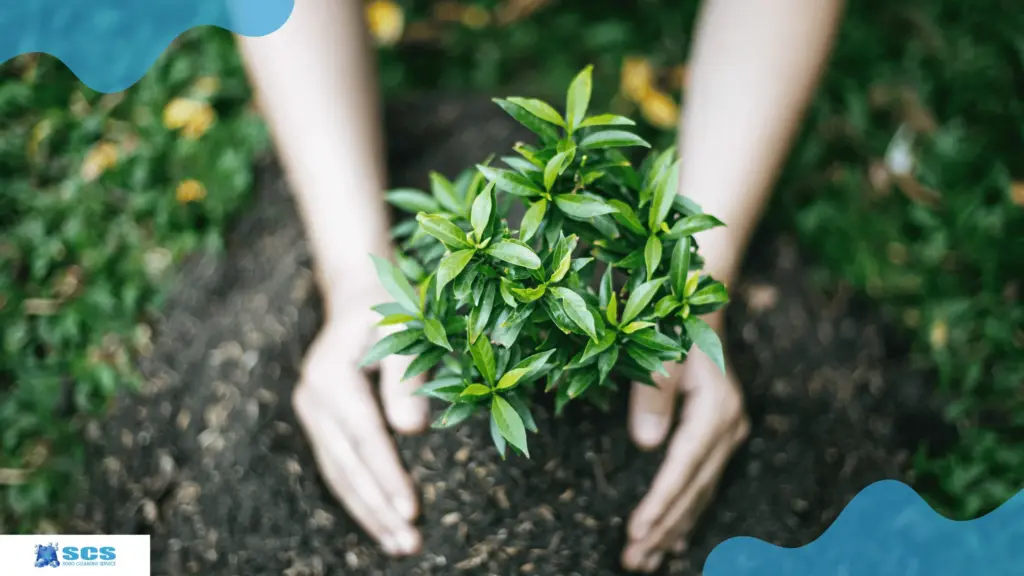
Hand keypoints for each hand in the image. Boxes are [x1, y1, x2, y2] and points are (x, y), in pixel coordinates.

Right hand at [292, 284, 429, 555]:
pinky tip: (381, 522)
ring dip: (368, 513)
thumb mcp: (405, 328)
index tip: (412, 511)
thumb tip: (413, 431)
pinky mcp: (319, 422)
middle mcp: (313, 398)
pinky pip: (338, 467)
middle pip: (347, 465)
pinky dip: (359, 497)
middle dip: (378, 508)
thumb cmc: (390, 308)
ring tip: (400, 545)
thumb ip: (407, 376)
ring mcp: (311, 412)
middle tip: (410, 544)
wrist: (357, 295)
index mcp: (331, 375)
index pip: (364, 437)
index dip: (388, 476)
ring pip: (338, 474)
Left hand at [621, 313, 748, 571]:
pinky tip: (676, 540)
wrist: (700, 308)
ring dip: (674, 528)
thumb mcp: (660, 356)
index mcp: (715, 413)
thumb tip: (646, 444)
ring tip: (648, 561)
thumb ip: (653, 398)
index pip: (682, 471)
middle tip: (633, 562)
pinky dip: (688, 513)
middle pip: (693, 490)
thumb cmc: (674, 327)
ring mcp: (729, 434)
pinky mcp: (722, 435)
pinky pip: (704, 484)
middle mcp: (728, 428)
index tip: (635, 534)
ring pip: (700, 493)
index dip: (658, 505)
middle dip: (662, 529)